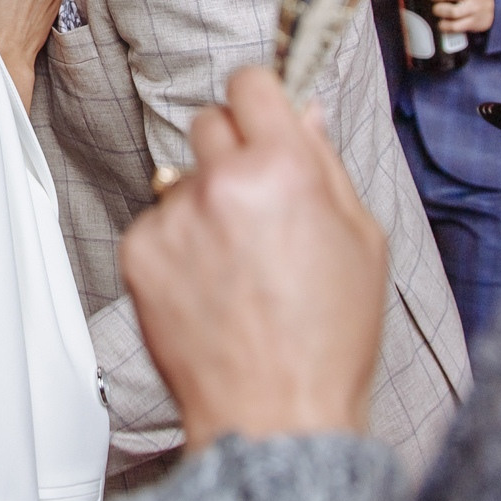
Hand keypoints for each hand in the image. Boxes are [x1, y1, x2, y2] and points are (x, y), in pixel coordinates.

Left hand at [121, 69, 385, 450]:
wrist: (275, 417)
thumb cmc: (326, 341)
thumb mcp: (361, 241)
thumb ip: (326, 165)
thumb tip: (305, 113)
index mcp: (283, 170)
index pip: (250, 84)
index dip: (261, 100)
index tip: (262, 117)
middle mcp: (221, 184)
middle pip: (210, 123)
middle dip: (232, 153)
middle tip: (257, 205)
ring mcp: (175, 218)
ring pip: (182, 178)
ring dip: (204, 202)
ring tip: (236, 265)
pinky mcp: (139, 252)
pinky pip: (157, 223)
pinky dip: (177, 245)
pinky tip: (208, 287)